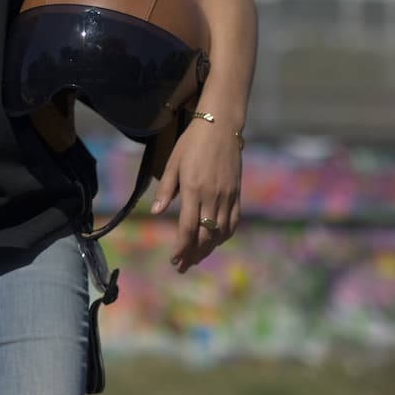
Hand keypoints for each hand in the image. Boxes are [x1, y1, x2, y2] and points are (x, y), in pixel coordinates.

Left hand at [148, 116, 242, 273]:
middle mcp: (213, 196)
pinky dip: (224, 236)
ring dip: (208, 249)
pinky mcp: (237, 194)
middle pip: (205, 235)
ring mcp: (227, 196)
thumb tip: (156, 212)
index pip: (188, 228)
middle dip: (193, 255)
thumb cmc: (191, 142)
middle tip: (182, 267)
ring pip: (220, 232)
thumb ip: (166, 190)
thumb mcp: (173, 163)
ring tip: (196, 258)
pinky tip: (216, 242)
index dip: (181, 247)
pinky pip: (233, 222)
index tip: (174, 260)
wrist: (221, 126)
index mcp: (194, 189)